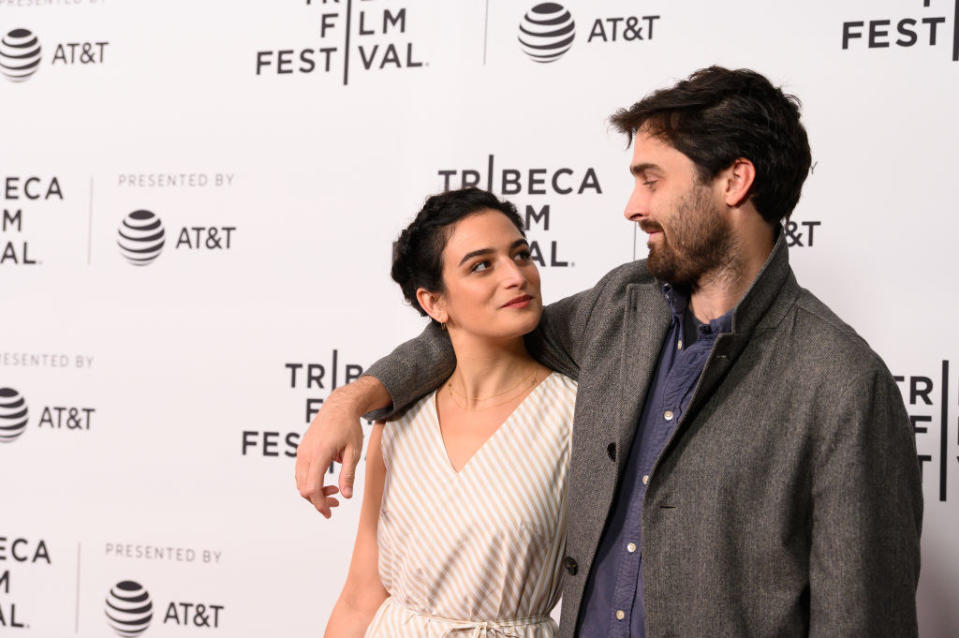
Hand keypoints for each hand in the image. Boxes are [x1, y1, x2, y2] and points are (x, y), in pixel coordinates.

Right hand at [295, 376, 389, 516]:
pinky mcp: (302, 450)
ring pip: (300, 481)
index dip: (319, 504)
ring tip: (335, 490)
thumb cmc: (349, 427)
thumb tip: (346, 496)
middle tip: (336, 503)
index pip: (312, 487)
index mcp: (319, 454)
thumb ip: (348, 475)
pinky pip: (301, 472)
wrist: (339, 406)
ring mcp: (301, 451)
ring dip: (315, 491)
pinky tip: (327, 480)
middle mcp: (306, 453)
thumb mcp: (354, 452)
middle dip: (318, 500)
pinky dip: (311, 481)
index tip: (329, 513)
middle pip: (303, 488)